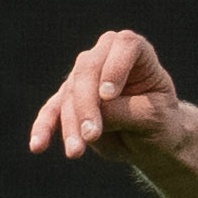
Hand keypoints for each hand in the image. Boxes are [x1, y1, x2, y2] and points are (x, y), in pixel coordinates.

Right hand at [29, 28, 186, 163]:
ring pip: (69, 94)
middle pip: (88, 70)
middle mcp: (106, 56)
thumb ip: (122, 111)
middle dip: (86, 104)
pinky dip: (44, 128)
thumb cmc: (159, 121)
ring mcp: (83, 76)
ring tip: (76, 152)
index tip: (108, 95)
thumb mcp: (152, 118)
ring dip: (70, 124)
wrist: (151, 138)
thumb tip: (92, 113)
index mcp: (136, 51)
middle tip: (91, 134)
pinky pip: (52, 111)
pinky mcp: (68, 99)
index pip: (125, 45)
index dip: (115, 67)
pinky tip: (38, 145)